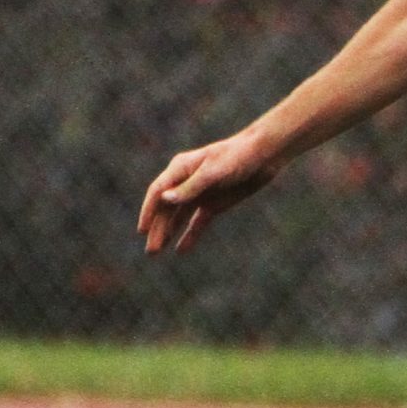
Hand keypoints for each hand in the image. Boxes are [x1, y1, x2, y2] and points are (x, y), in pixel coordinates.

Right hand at [138, 136, 279, 254]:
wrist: (264, 155)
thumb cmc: (237, 157)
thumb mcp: (214, 172)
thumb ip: (190, 187)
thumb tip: (164, 199)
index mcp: (181, 169)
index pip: (158, 192)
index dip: (148, 211)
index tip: (142, 230)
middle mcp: (186, 181)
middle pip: (166, 208)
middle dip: (157, 229)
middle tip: (151, 252)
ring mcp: (199, 194)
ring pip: (178, 217)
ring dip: (167, 233)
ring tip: (155, 252)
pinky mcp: (213, 204)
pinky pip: (197, 222)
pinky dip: (189, 235)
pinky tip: (180, 250)